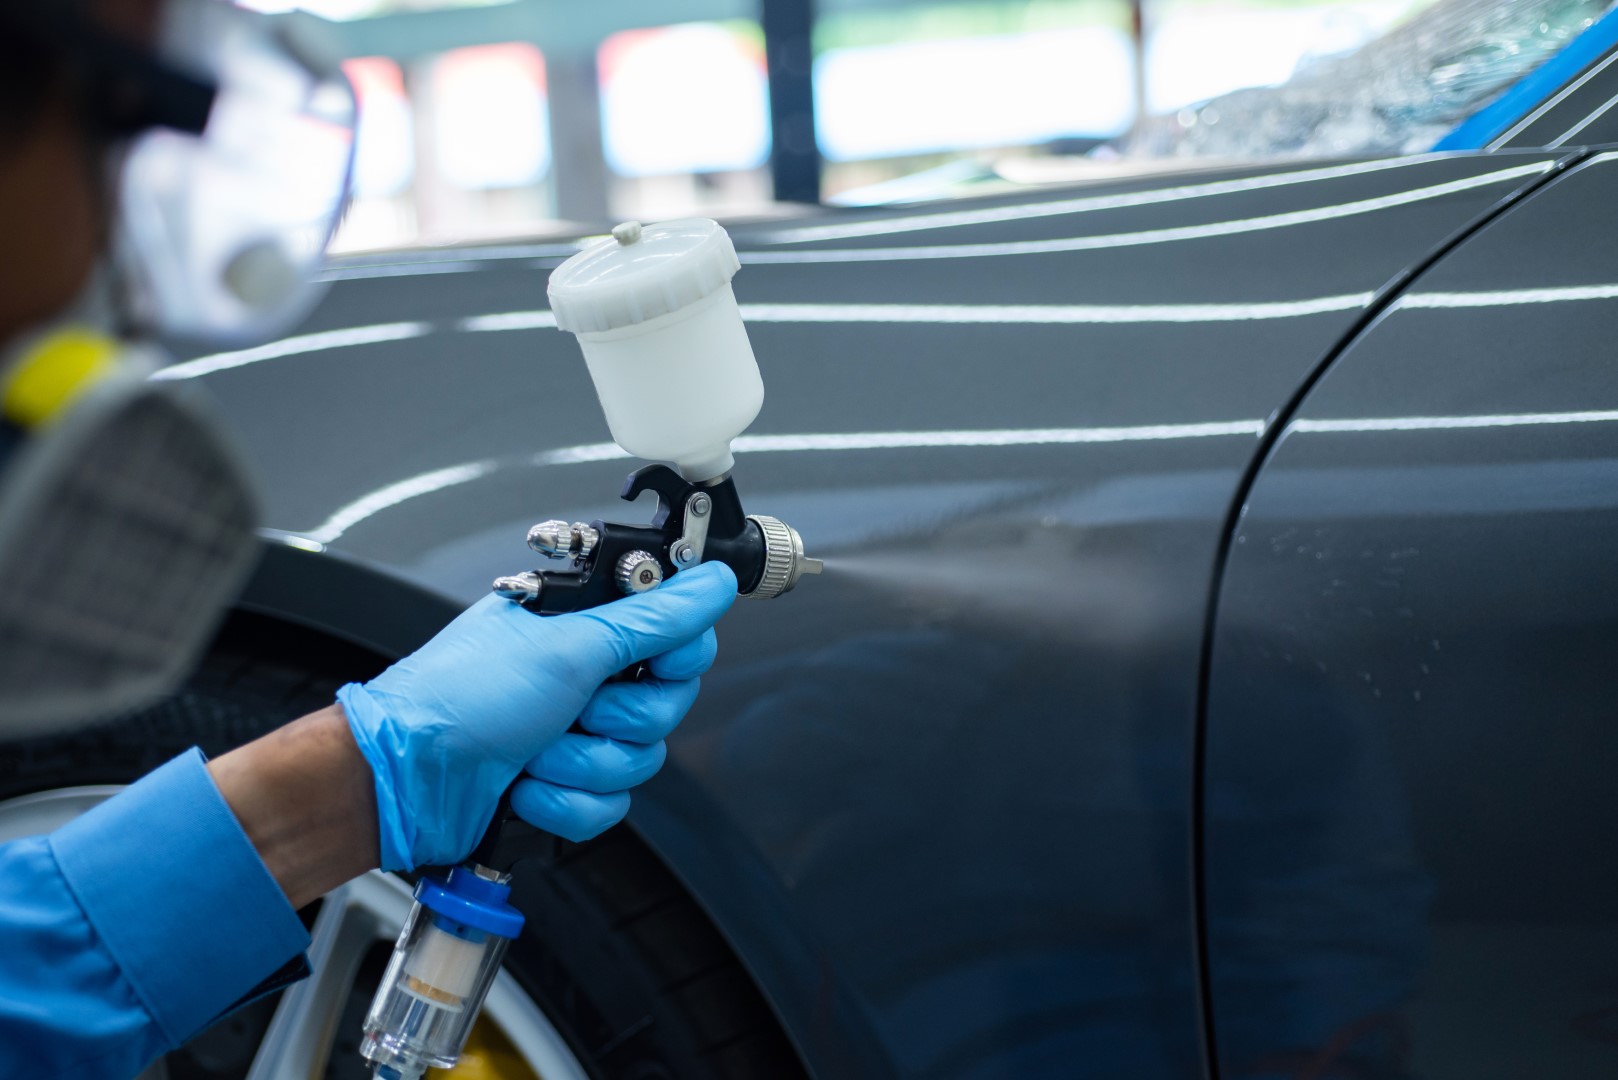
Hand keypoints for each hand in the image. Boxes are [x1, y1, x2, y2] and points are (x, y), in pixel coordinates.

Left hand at [339, 561, 737, 869]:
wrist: (405, 779)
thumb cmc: (460, 697)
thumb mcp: (568, 648)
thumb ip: (653, 619)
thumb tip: (713, 580)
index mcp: (587, 624)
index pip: (679, 636)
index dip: (674, 658)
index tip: (650, 664)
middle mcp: (586, 674)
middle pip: (667, 705)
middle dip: (616, 720)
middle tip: (574, 708)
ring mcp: (576, 732)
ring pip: (641, 760)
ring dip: (580, 764)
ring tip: (532, 750)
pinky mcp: (566, 785)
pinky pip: (612, 805)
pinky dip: (565, 803)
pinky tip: (524, 786)